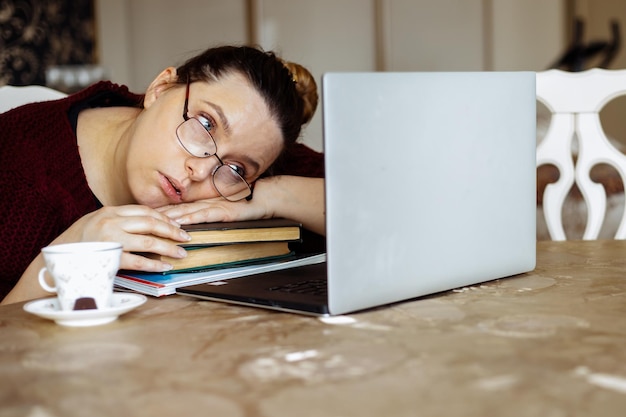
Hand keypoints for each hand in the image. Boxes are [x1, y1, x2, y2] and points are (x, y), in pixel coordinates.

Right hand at [54, 205, 190, 272]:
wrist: (54, 257)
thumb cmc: (79, 240)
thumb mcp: (97, 221)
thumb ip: (119, 220)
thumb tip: (148, 223)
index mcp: (110, 211)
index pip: (145, 211)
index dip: (164, 218)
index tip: (177, 225)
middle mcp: (111, 222)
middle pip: (151, 223)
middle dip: (172, 231)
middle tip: (186, 238)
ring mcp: (110, 240)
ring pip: (148, 242)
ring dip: (168, 248)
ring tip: (181, 253)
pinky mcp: (108, 258)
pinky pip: (137, 262)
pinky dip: (153, 265)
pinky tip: (164, 267)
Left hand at [159, 176, 325, 235]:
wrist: (267, 197)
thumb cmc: (249, 204)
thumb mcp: (226, 210)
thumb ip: (212, 214)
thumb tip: (196, 225)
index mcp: (205, 203)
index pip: (178, 208)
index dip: (160, 211)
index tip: (143, 216)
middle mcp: (206, 203)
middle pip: (177, 209)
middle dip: (157, 215)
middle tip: (139, 219)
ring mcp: (213, 206)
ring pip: (186, 213)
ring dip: (168, 218)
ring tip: (151, 223)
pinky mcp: (222, 212)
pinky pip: (202, 216)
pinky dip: (189, 220)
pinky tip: (178, 224)